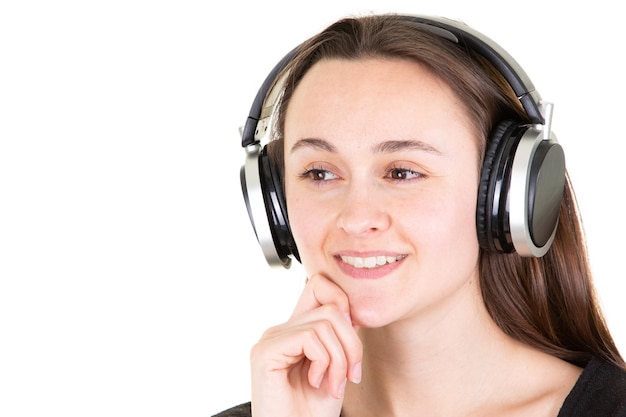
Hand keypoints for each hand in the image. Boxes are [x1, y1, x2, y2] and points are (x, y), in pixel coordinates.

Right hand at [250, 274, 362, 416]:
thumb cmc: (312, 412)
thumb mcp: (336, 367)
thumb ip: (338, 336)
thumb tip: (351, 309)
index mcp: (295, 331)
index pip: (319, 286)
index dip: (343, 305)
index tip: (351, 348)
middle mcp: (280, 330)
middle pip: (330, 306)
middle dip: (352, 343)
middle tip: (350, 375)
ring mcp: (270, 339)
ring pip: (325, 321)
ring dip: (341, 358)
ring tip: (333, 384)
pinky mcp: (265, 352)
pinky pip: (310, 337)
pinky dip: (324, 362)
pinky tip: (316, 383)